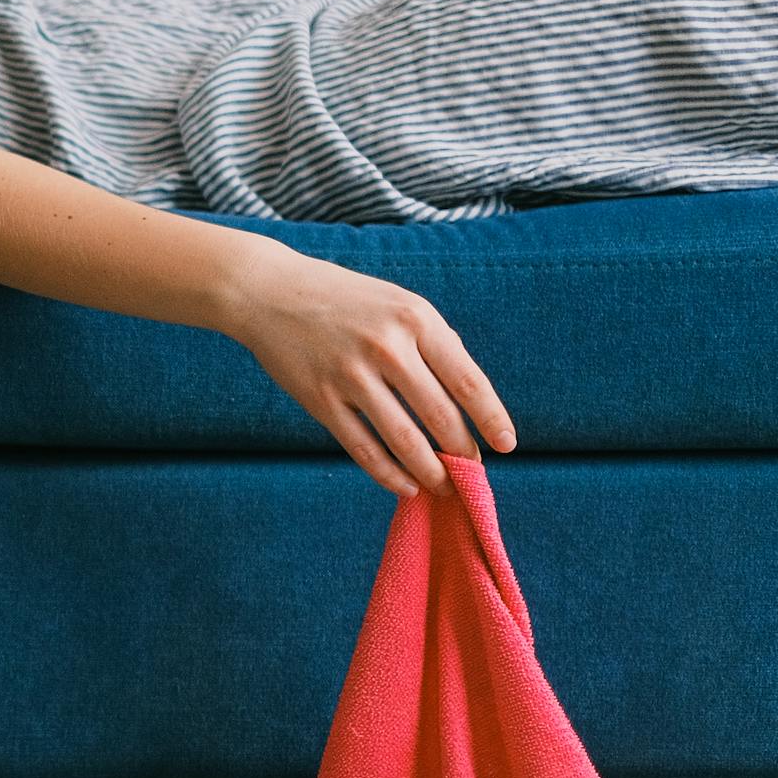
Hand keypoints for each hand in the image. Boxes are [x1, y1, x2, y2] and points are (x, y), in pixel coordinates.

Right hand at [221, 241, 517, 500]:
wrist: (270, 291)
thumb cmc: (343, 299)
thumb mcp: (398, 303)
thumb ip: (434, 343)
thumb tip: (468, 396)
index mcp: (416, 319)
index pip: (468, 381)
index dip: (491, 419)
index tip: (507, 445)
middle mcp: (387, 347)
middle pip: (440, 417)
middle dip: (462, 454)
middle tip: (471, 473)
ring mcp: (351, 375)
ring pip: (404, 440)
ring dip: (430, 472)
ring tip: (442, 487)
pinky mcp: (321, 398)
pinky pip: (363, 448)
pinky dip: (389, 475)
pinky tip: (405, 486)